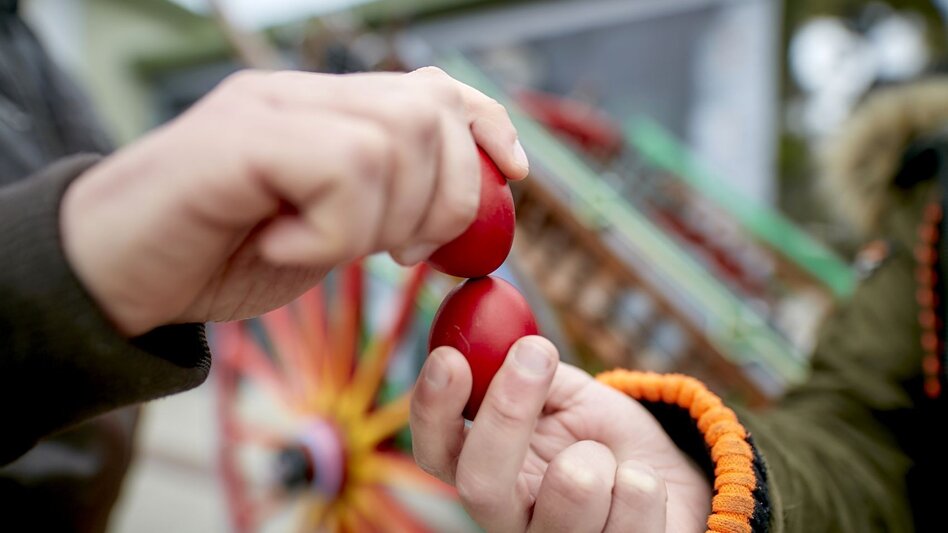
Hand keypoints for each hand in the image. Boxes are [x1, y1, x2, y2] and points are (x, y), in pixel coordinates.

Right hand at [60, 67, 527, 335]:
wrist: (111, 278)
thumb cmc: (215, 258)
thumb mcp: (323, 236)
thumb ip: (382, 209)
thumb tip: (460, 214)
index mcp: (325, 112)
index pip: (433, 89)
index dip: (486, 127)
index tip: (517, 176)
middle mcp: (301, 95)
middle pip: (428, 111)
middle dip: (444, 196)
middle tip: (399, 251)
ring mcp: (269, 109)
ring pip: (394, 137)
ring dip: (381, 219)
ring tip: (322, 247)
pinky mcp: (238, 138)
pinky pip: (340, 167)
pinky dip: (334, 229)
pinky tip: (288, 244)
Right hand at [410, 336, 711, 532]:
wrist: (663, 475)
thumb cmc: (598, 432)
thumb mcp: (560, 390)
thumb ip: (525, 365)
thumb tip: (493, 318)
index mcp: (485, 472)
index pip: (437, 452)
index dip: (433, 409)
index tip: (450, 358)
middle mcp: (511, 520)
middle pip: (481, 486)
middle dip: (507, 415)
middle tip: (536, 354)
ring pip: (572, 492)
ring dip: (597, 452)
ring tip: (606, 454)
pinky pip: (632, 507)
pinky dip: (643, 479)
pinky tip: (638, 482)